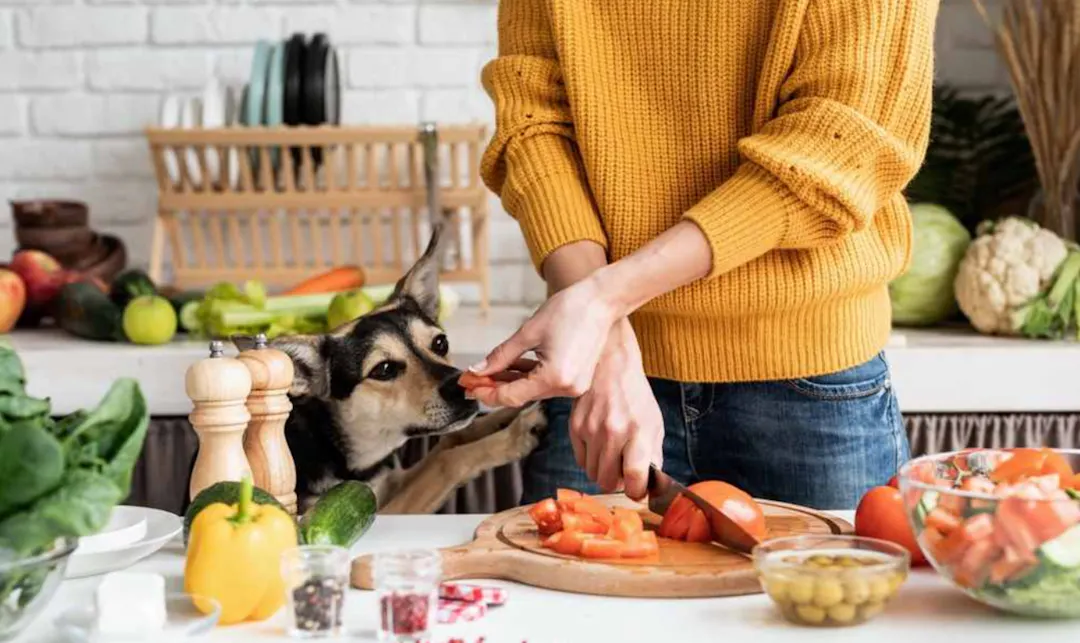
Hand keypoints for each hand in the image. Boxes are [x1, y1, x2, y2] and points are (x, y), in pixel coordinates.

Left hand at [468, 276, 618, 407]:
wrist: (602, 300)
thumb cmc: (569, 309)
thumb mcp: (529, 332)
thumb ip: (501, 356)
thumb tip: (478, 370)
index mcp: (554, 377)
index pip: (511, 396)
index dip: (486, 392)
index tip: (468, 385)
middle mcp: (566, 387)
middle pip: (521, 395)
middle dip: (495, 386)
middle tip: (471, 379)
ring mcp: (574, 385)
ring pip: (533, 390)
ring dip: (510, 382)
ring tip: (487, 372)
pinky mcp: (577, 379)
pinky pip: (546, 382)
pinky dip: (528, 377)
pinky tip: (510, 369)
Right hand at [570, 319, 662, 498]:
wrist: (610, 365)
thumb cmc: (635, 395)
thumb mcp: (654, 422)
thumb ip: (653, 455)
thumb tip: (649, 484)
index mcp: (638, 432)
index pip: (634, 477)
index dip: (636, 491)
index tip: (638, 490)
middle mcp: (612, 432)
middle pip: (608, 481)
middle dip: (617, 483)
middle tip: (623, 472)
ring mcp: (590, 430)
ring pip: (593, 474)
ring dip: (603, 471)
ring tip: (612, 455)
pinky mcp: (575, 427)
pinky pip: (581, 460)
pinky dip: (591, 459)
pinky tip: (599, 445)